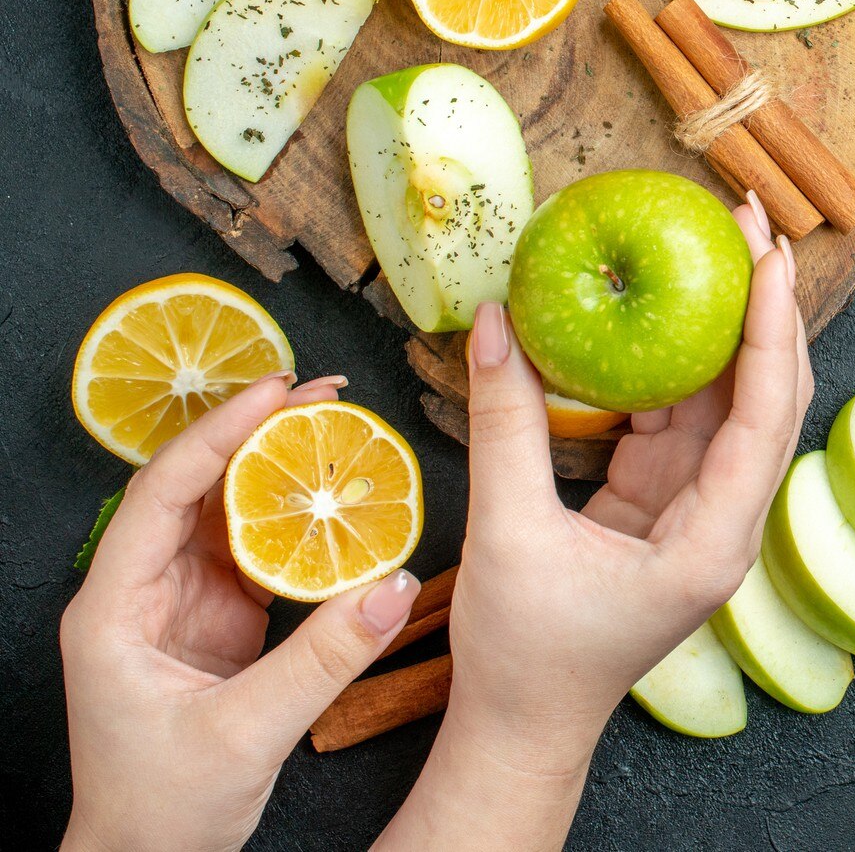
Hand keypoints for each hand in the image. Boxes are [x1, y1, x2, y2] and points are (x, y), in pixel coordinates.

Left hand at [61, 373, 421, 851]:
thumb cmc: (164, 810)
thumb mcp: (247, 734)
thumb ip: (322, 661)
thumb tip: (394, 589)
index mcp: (113, 609)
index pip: (162, 494)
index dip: (218, 435)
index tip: (275, 391)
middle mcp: (138, 594)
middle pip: (193, 488)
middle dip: (255, 434)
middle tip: (322, 391)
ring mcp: (177, 605)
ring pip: (225, 512)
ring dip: (276, 469)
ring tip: (334, 426)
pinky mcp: (214, 621)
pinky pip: (254, 552)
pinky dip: (294, 520)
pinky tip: (334, 499)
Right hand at [378, 198, 810, 849]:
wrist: (523, 729)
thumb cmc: (525, 655)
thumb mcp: (508, 533)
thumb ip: (506, 425)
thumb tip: (492, 321)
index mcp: (714, 543)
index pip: (764, 418)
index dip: (770, 331)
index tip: (769, 256)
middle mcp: (727, 523)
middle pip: (770, 398)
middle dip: (766, 307)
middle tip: (751, 221)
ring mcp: (702, 512)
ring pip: (732, 402)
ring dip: (725, 327)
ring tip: (718, 243)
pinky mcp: (669, 505)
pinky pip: (684, 419)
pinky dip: (674, 364)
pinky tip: (659, 309)